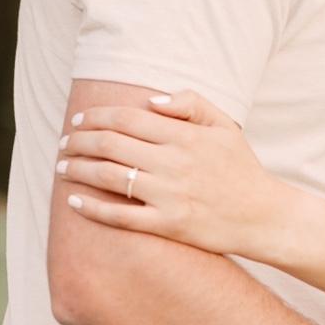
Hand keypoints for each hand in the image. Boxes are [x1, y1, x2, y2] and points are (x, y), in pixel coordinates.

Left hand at [58, 91, 288, 259]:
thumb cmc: (240, 168)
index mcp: (185, 135)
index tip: (79, 120)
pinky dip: (92, 208)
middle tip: (64, 143)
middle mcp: (174, 162)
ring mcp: (169, 195)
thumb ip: (191, 104)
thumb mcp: (224, 126)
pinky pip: (120, 216)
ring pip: (109, 177)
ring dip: (78, 169)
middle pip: (111, 145)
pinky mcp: (167, 224)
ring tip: (62, 167)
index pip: (127, 118)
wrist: (262, 215)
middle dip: (79, 141)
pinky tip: (74, 201)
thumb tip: (150, 100)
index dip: (96, 117)